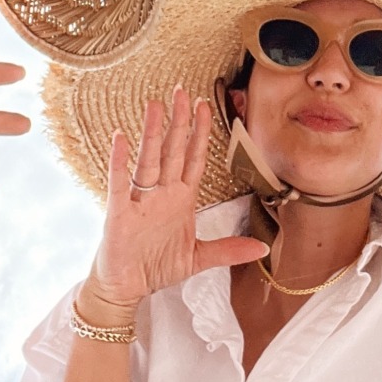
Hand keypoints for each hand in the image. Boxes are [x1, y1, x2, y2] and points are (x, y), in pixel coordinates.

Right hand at [81, 91, 265, 310]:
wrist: (126, 290)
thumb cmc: (156, 267)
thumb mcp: (198, 258)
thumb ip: (228, 250)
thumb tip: (262, 248)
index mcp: (181, 200)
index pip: (193, 159)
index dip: (200, 134)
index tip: (205, 106)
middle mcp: (162, 194)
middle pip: (172, 151)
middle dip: (179, 122)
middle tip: (182, 91)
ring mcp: (140, 201)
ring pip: (148, 160)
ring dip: (151, 133)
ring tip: (154, 105)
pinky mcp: (119, 214)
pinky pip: (119, 183)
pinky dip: (120, 162)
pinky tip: (121, 138)